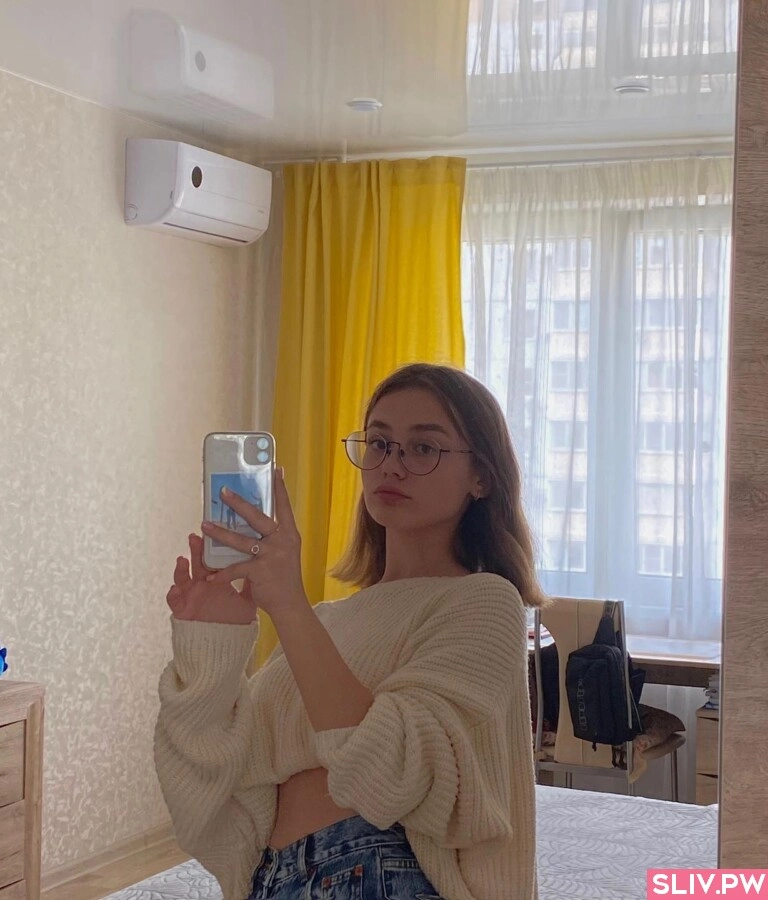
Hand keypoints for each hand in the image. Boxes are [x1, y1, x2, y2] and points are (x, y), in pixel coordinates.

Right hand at [166, 533, 256, 624]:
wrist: (225, 643)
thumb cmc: (233, 620)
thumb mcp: (246, 599)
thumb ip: (252, 581)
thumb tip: (264, 564)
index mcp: (216, 579)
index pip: (213, 558)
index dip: (212, 547)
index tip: (217, 531)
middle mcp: (201, 584)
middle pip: (197, 563)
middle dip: (195, 550)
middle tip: (196, 536)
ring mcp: (190, 595)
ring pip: (182, 578)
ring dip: (181, 569)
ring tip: (182, 560)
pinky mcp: (182, 610)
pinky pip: (175, 602)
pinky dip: (173, 595)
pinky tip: (174, 589)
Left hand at [201, 467, 306, 618]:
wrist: (290, 604)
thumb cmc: (284, 576)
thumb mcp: (285, 552)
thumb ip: (272, 537)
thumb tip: (251, 520)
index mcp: (289, 534)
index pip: (284, 506)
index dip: (280, 488)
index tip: (276, 470)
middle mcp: (282, 541)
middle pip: (258, 517)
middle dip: (239, 503)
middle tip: (223, 491)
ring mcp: (271, 555)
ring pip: (241, 540)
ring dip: (220, 532)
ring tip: (204, 525)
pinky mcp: (260, 571)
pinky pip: (235, 568)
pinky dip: (221, 573)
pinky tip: (210, 576)